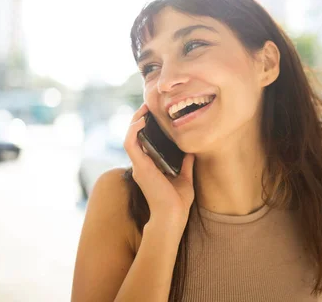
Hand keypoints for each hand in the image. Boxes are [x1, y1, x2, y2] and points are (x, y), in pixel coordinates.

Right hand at [123, 104, 194, 230]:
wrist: (173, 216)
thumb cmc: (178, 202)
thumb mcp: (185, 177)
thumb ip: (185, 162)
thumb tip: (191, 148)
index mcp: (149, 166)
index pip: (144, 141)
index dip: (146, 126)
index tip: (156, 114)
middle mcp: (141, 164)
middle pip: (135, 136)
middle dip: (140, 119)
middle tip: (150, 105)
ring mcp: (138, 165)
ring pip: (130, 136)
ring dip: (135, 120)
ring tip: (145, 108)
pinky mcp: (139, 166)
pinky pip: (130, 143)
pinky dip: (134, 130)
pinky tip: (143, 120)